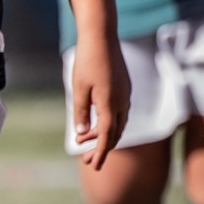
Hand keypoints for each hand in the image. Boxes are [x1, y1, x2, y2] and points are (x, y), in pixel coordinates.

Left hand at [72, 31, 130, 170]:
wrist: (102, 37)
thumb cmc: (87, 61)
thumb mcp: (78, 88)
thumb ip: (82, 112)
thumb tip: (83, 133)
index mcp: (110, 104)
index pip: (108, 136)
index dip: (101, 152)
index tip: (94, 166)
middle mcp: (122, 102)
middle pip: (115, 132)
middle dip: (101, 147)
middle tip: (86, 159)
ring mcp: (125, 95)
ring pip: (118, 123)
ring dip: (103, 135)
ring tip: (83, 141)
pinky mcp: (124, 88)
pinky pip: (119, 113)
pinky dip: (108, 122)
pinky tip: (96, 124)